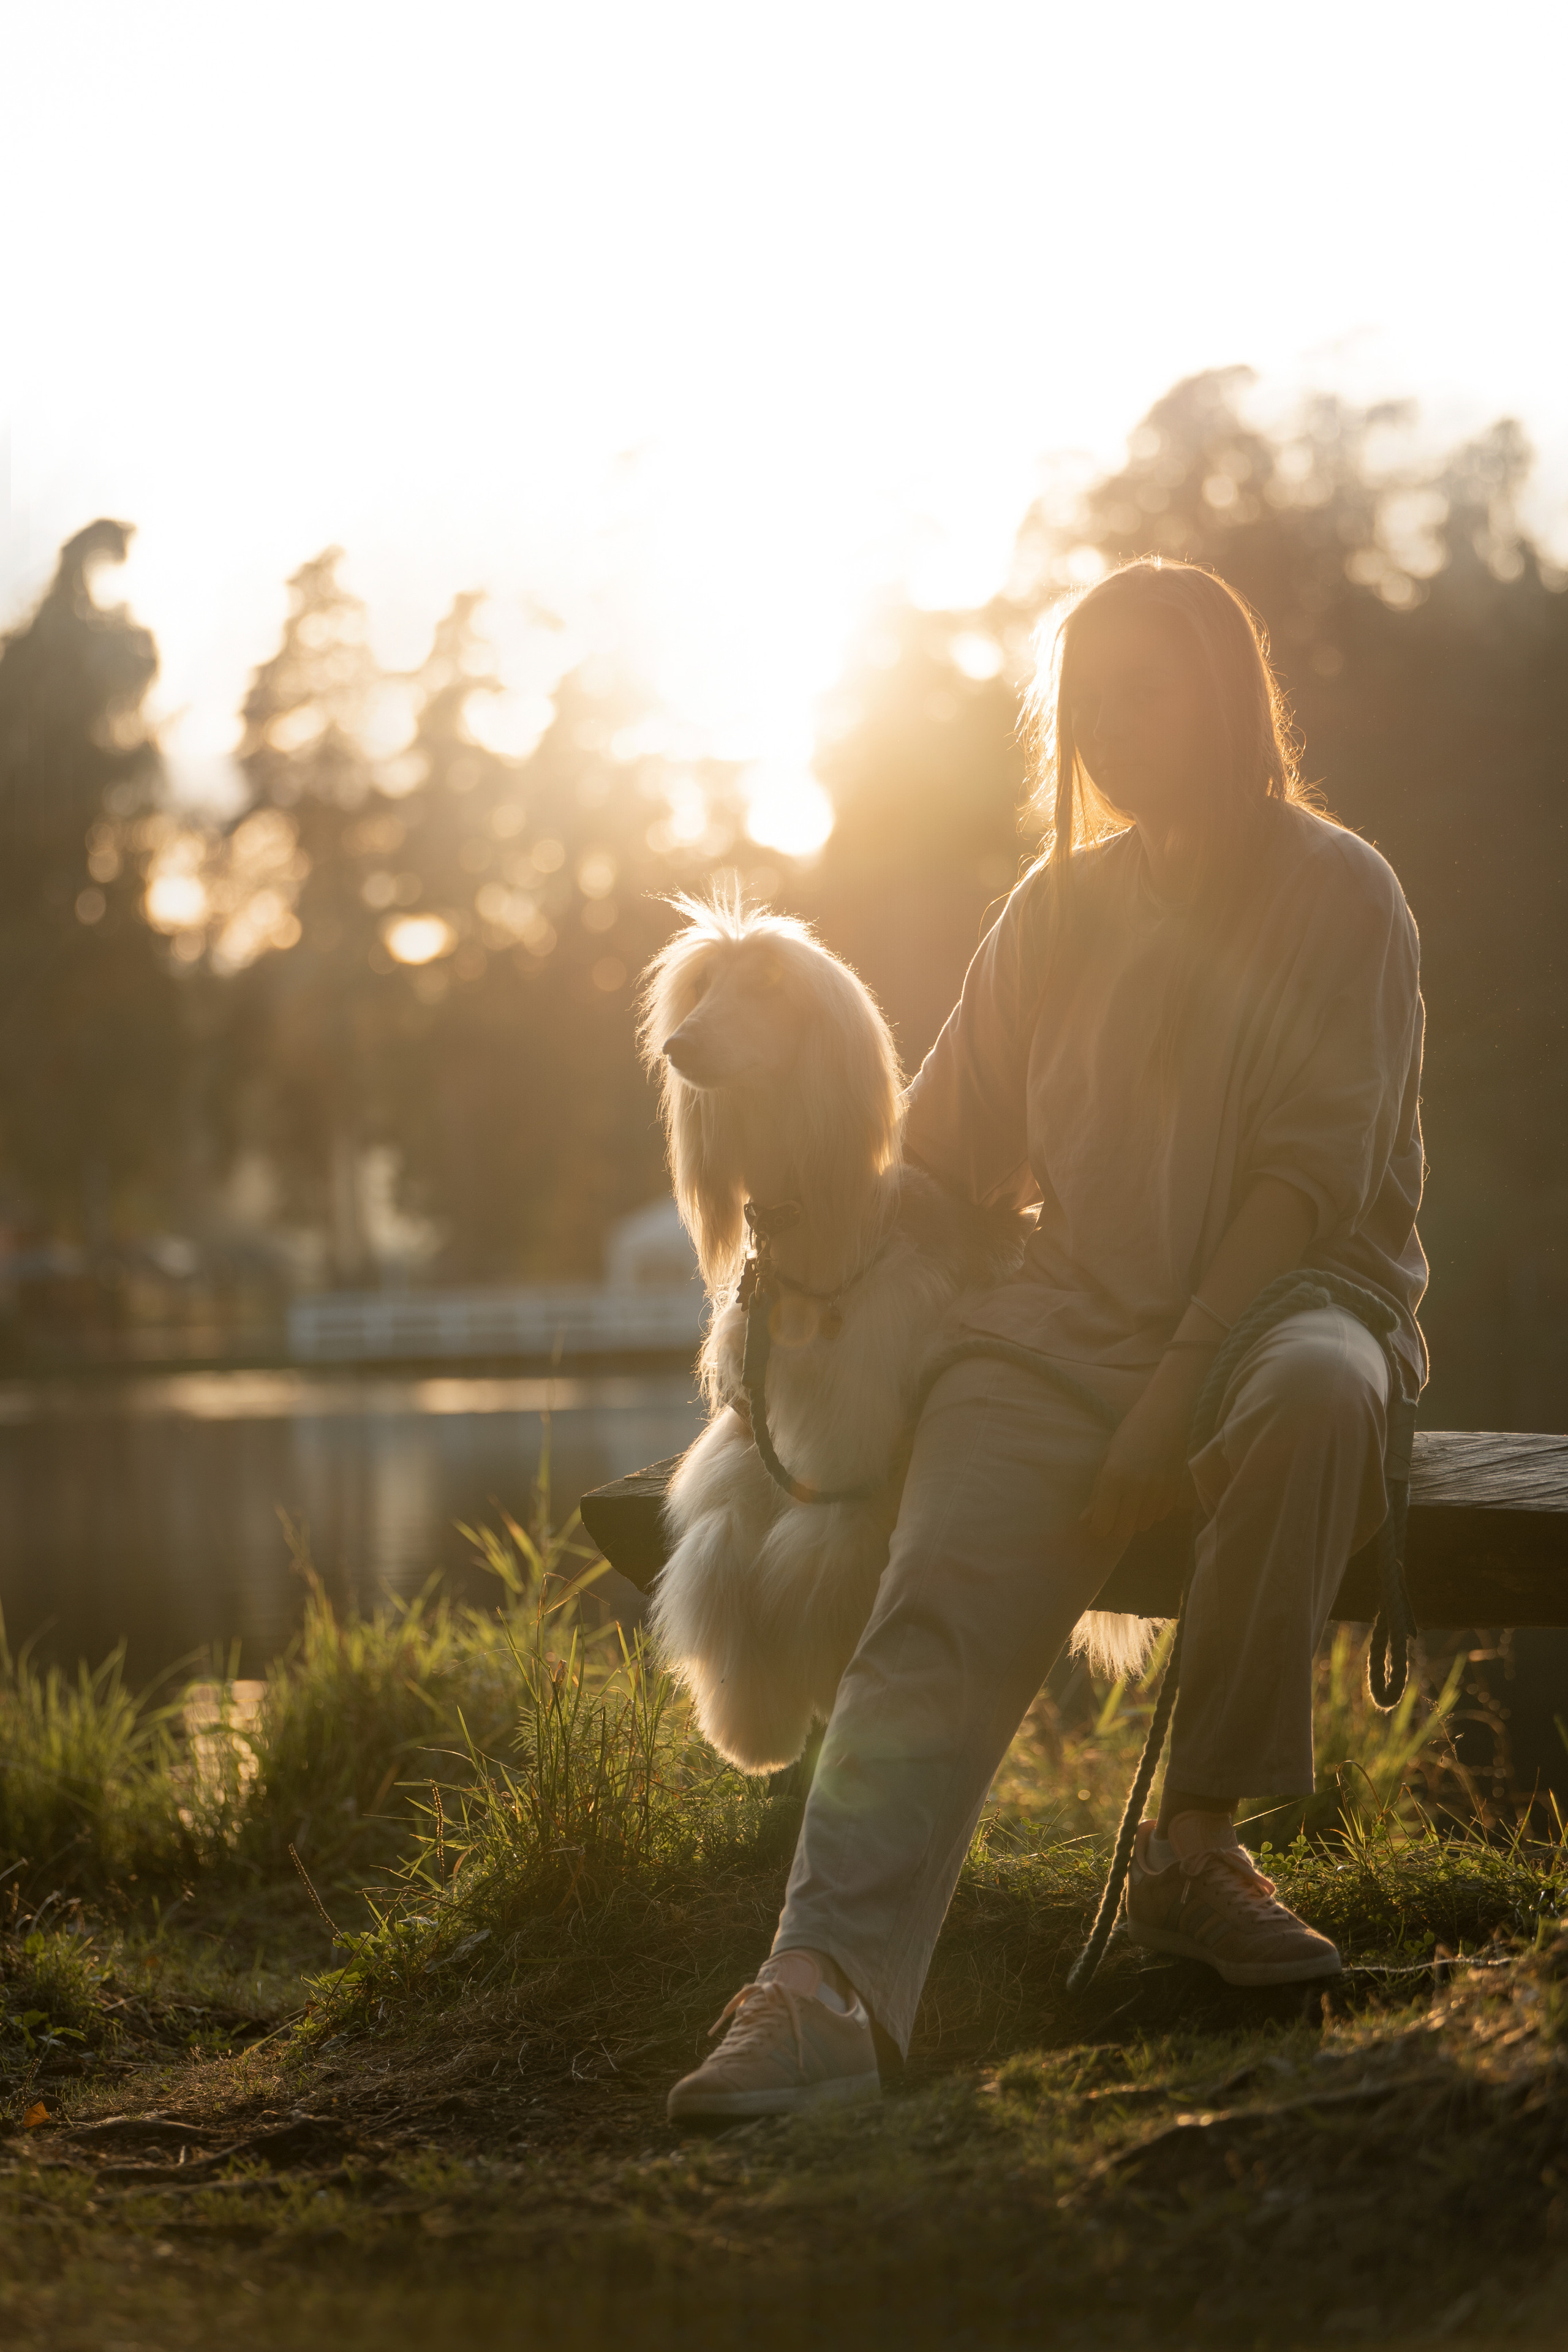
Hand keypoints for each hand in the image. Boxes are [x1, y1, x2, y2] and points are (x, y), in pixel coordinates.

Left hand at [1081, 1359, 1201, 1547]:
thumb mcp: (1106, 1460)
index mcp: (1114, 1477)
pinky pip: (1159, 1516)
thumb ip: (1097, 1493)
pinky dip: (1151, 1510)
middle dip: (1115, 1525)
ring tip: (1132, 1496)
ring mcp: (1158, 1491)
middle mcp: (1137, 1488)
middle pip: (1123, 1530)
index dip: (1098, 1526)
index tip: (1098, 1518)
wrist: (1166, 1416)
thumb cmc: (1129, 1434)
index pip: (1103, 1525)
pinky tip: (1148, 1492)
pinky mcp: (1174, 1491)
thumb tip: (1085, 1521)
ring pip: (1142, 1525)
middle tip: (1114, 1508)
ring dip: (1134, 1517)